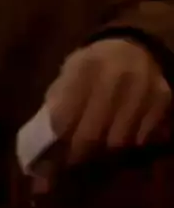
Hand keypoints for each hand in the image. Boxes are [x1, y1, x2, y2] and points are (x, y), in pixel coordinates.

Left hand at [45, 38, 171, 164]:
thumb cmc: (93, 65)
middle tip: (73, 161)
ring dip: (104, 151)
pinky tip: (120, 134)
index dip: (57, 138)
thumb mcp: (69, 72)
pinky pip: (142, 138)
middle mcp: (115, 75)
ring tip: (96, 149)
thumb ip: (56, 101)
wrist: (134, 47)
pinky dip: (129, 142)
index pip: (63, 115)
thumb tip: (46, 140)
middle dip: (77, 154)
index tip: (53, 151)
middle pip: (91, 134)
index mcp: (84, 66)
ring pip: (118, 141)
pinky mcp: (162, 98)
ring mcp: (141, 87)